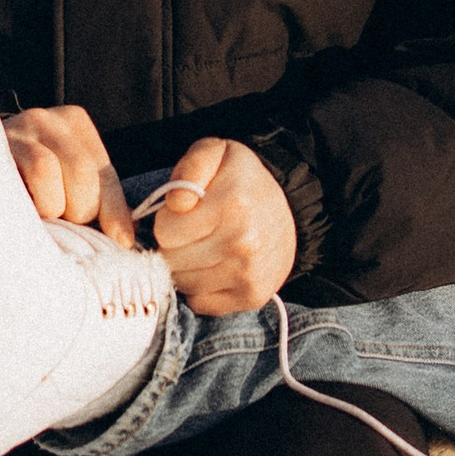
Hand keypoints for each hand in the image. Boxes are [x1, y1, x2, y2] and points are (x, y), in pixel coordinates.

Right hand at [1, 104, 137, 243]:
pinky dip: (30, 200)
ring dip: (51, 205)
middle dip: (79, 209)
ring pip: (48, 169)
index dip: (115, 211)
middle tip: (62, 221)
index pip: (105, 172)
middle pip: (83, 171)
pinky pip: (23, 172)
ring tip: (41, 214)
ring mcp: (17, 128)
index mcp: (74, 123)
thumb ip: (95, 201)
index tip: (122, 241)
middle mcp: (47, 118)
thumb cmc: (24, 185)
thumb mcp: (64, 184)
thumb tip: (125, 238)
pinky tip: (22, 208)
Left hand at [138, 134, 298, 317]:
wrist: (289, 210)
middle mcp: (244, 243)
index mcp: (233, 204)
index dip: (169, 221)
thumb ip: (191, 165)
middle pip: (172, 261)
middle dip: (175, 246)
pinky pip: (201, 302)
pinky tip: (216, 268)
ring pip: (184, 284)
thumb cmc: (242, 181)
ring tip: (205, 248)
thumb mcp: (217, 153)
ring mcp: (249, 274)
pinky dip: (201, 288)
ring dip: (187, 268)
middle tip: (195, 232)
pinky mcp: (252, 296)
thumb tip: (177, 202)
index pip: (165, 231)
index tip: (185, 213)